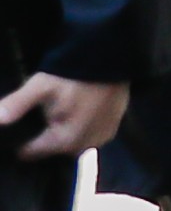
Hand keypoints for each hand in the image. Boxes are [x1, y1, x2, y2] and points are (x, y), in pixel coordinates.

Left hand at [2, 71, 126, 159]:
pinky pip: (89, 137)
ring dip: (64, 132)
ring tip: (62, 109)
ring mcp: (101, 139)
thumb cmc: (73, 74)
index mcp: (64, 141)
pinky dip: (81, 128)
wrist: (112, 59)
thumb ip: (17, 105)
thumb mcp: (40, 86)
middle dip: (45, 135)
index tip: (21, 123)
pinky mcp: (113, 129)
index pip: (31, 152)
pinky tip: (80, 110)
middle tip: (43, 110)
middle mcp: (84, 146)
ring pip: (71, 144)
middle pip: (53, 148)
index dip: (20, 140)